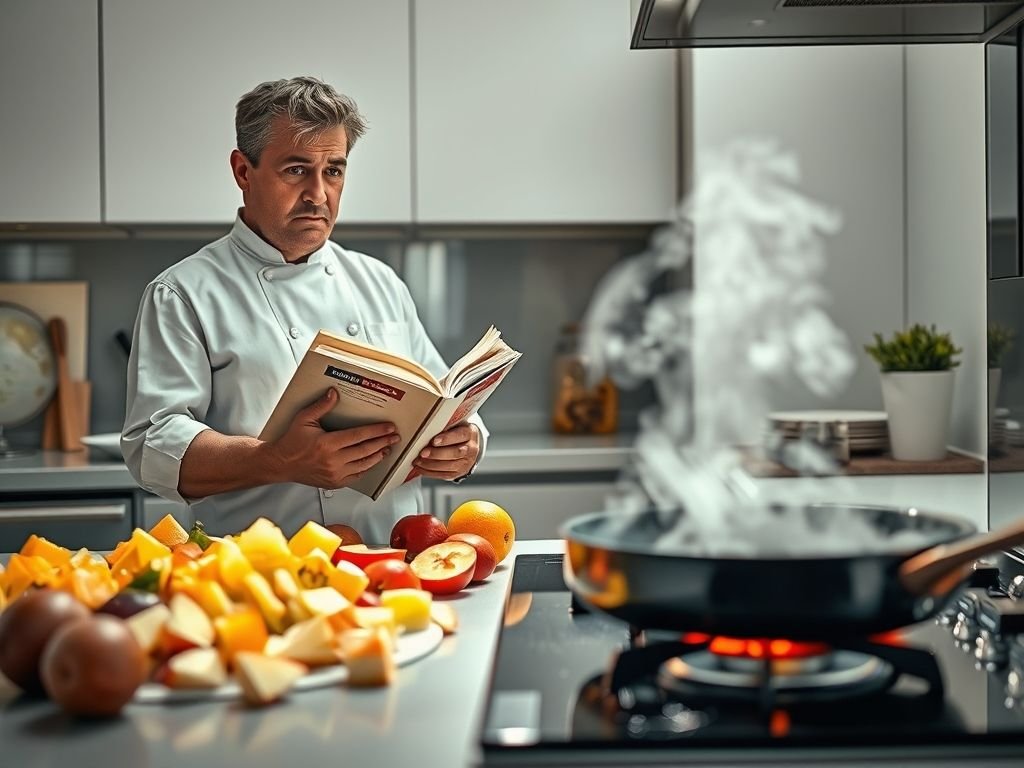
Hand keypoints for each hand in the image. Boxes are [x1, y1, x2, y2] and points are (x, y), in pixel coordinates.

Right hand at [267, 388, 399, 488]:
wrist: (282, 464)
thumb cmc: (292, 442)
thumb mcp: (304, 419)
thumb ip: (320, 406)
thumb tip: (334, 393)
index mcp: (327, 444)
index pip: (359, 436)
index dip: (376, 431)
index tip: (388, 427)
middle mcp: (333, 460)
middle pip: (366, 450)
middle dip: (383, 442)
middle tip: (394, 436)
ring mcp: (335, 473)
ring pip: (364, 464)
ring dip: (378, 456)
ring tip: (387, 448)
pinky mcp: (334, 482)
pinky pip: (356, 475)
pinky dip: (367, 468)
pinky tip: (373, 461)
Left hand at [412, 423, 479, 480]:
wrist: (468, 446)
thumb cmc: (457, 433)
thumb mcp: (455, 425)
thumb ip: (444, 427)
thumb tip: (426, 431)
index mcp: (470, 433)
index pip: (460, 435)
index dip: (447, 438)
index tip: (434, 440)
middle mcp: (471, 449)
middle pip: (455, 453)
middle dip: (437, 454)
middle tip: (423, 453)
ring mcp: (466, 463)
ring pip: (449, 466)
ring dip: (431, 464)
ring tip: (418, 461)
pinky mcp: (459, 473)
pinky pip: (444, 475)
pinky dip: (430, 472)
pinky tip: (421, 468)